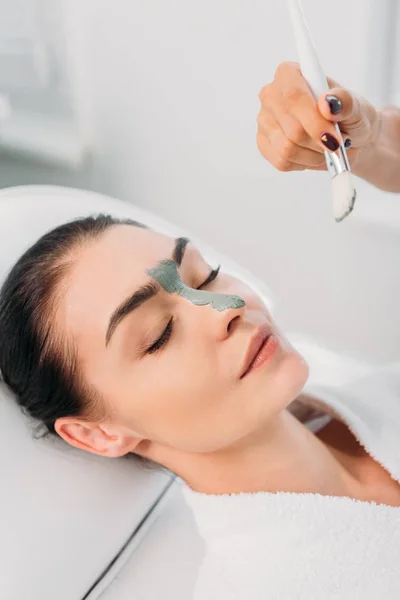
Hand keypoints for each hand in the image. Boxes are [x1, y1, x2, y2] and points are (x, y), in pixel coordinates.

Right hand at [256, 61, 379, 172]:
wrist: (345, 138)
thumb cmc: (348, 116)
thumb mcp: (356, 106)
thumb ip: (345, 101)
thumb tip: (327, 103)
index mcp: (290, 74)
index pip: (294, 98)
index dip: (315, 123)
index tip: (335, 140)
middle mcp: (271, 95)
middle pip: (292, 128)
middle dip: (319, 143)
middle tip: (337, 146)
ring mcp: (264, 121)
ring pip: (287, 148)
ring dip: (313, 156)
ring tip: (327, 150)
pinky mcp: (264, 144)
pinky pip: (282, 162)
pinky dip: (304, 163)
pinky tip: (313, 154)